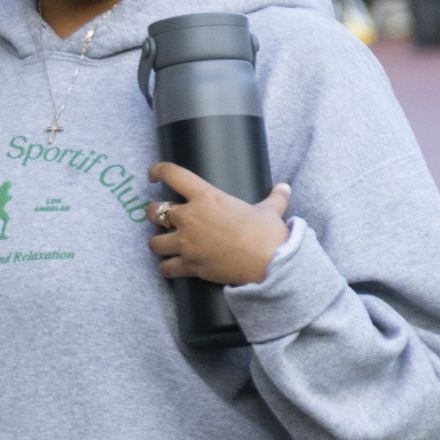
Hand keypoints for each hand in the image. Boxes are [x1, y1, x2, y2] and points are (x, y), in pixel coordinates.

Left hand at [146, 165, 290, 287]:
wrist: (272, 263)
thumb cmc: (269, 234)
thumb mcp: (271, 211)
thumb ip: (275, 198)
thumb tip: (285, 187)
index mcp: (206, 197)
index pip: (172, 174)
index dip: (158, 170)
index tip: (154, 175)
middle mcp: (190, 217)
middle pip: (154, 211)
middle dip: (153, 213)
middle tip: (160, 217)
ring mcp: (187, 242)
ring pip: (154, 242)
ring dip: (158, 243)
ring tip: (165, 244)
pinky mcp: (190, 265)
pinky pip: (165, 268)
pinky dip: (167, 268)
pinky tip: (171, 267)